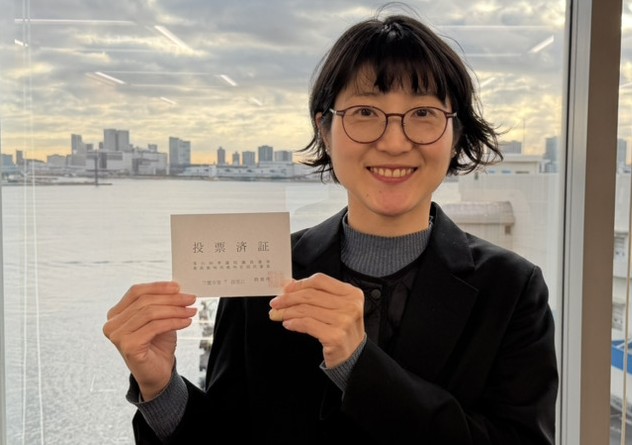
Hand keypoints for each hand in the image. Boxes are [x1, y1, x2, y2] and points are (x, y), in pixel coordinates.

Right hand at [103, 281, 196, 400]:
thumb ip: (161, 303)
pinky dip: (174, 322)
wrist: (157, 374)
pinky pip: (155, 327)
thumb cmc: (157, 345)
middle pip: (144, 301)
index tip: (178, 286)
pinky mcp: (128, 346)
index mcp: (116, 314)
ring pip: (150, 313)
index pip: (136, 292)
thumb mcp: (158, 319)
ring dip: (175, 310)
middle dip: (171, 298)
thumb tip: (176, 287)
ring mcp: (117, 336)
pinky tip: (187, 322)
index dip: (158, 287)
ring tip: (191, 311)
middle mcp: (112, 324)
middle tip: (191, 299)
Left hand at [269, 273, 363, 367]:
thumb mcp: (334, 307)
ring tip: (278, 314)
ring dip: (287, 312)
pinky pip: (307, 324)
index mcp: (351, 293)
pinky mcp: (335, 336)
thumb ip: (315, 294)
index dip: (299, 284)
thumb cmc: (341, 328)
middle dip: (288, 298)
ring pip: (306, 310)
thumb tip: (290, 284)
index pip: (320, 281)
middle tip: (275, 303)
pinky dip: (294, 323)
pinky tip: (288, 324)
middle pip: (311, 295)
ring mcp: (344, 321)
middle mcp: (350, 305)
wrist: (353, 355)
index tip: (285, 290)